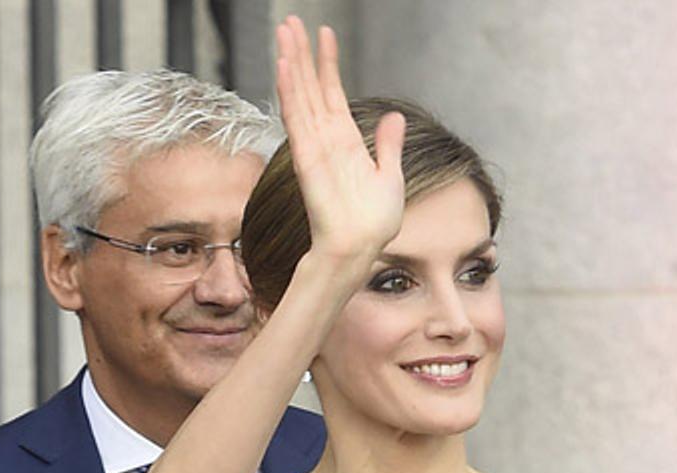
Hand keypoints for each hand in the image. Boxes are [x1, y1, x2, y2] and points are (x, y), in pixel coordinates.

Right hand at [275, 16, 405, 263]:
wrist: (361, 247)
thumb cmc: (374, 220)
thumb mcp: (391, 175)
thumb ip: (387, 144)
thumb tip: (392, 116)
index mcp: (346, 140)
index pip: (332, 92)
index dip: (327, 63)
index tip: (323, 33)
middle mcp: (326, 138)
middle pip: (310, 86)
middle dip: (301, 53)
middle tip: (289, 21)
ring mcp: (314, 146)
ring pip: (300, 95)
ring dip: (292, 63)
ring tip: (283, 32)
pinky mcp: (307, 157)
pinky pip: (297, 119)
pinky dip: (290, 92)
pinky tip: (285, 66)